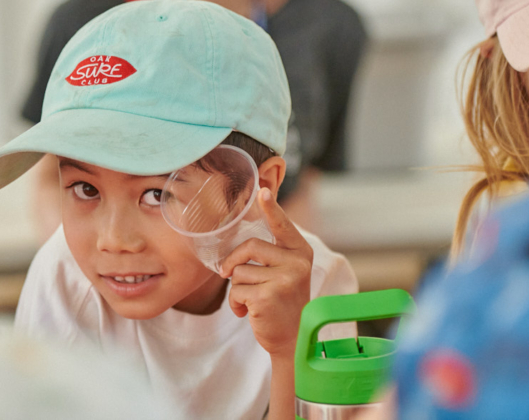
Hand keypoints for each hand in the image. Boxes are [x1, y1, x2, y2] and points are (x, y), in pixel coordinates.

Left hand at [220, 187, 312, 357]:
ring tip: (251, 301)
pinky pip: (236, 291)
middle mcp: (297, 263)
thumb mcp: (285, 272)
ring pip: (240, 272)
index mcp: (301, 251)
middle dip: (233, 262)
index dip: (270, 207)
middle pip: (250, 246)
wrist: (292, 339)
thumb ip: (271, 254)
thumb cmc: (283, 302)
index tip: (262, 190)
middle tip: (228, 274)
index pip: (281, 224)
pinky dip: (235, 304)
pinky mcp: (268, 296)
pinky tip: (249, 313)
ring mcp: (284, 280)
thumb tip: (245, 236)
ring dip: (237, 289)